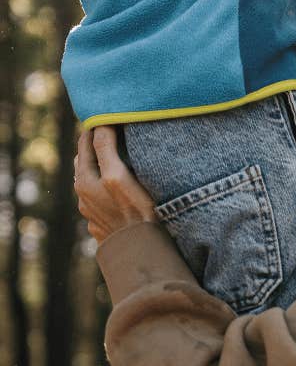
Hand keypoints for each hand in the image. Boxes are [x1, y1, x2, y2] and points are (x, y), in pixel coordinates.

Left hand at [74, 127, 156, 244]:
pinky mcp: (100, 225)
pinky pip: (100, 199)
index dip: (98, 126)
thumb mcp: (117, 175)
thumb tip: (101, 125)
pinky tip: (117, 187)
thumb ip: (106, 149)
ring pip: (91, 180)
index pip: (89, 142)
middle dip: (95, 144)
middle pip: (86, 160)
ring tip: (112, 155)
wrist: (141, 252)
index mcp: (85, 180)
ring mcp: (92, 212)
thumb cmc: (134, 212)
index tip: (109, 114)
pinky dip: (105, 186)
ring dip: (98, 165)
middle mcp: (84, 195)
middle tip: (109, 128)